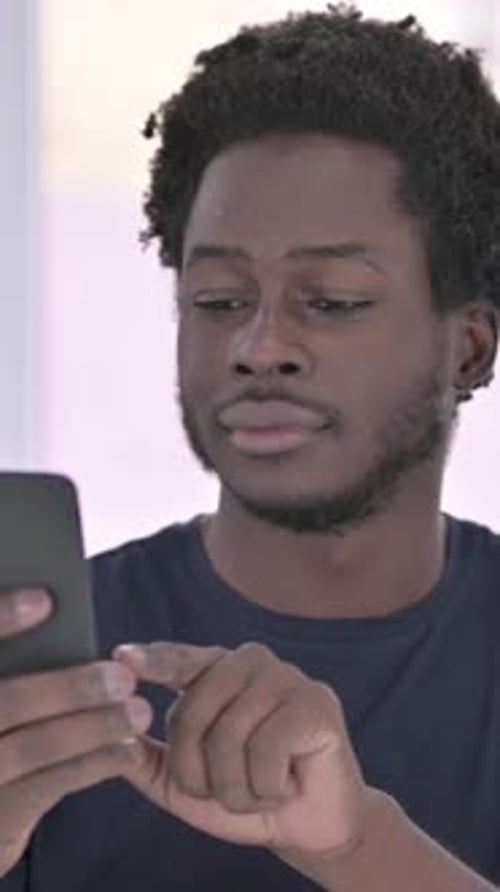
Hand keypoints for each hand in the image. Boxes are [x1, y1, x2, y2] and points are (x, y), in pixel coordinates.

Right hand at [0, 589, 151, 878]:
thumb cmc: (3, 732)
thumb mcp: (2, 689)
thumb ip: (15, 661)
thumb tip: (53, 605)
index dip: (1, 618)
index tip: (45, 599)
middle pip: (6, 702)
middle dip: (67, 687)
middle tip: (122, 677)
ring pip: (31, 747)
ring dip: (92, 727)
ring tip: (138, 712)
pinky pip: (47, 786)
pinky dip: (93, 764)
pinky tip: (128, 749)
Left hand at [113, 641, 368, 864]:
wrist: (307, 828)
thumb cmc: (246, 795)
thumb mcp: (185, 785)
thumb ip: (149, 759)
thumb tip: (114, 734)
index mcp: (215, 672)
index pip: (178, 661)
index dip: (152, 661)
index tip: (122, 658)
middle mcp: (247, 662)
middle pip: (191, 713)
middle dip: (198, 773)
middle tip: (228, 790)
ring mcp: (284, 676)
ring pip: (228, 737)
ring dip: (237, 788)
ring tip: (261, 789)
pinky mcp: (315, 701)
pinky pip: (266, 749)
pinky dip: (268, 787)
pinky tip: (287, 783)